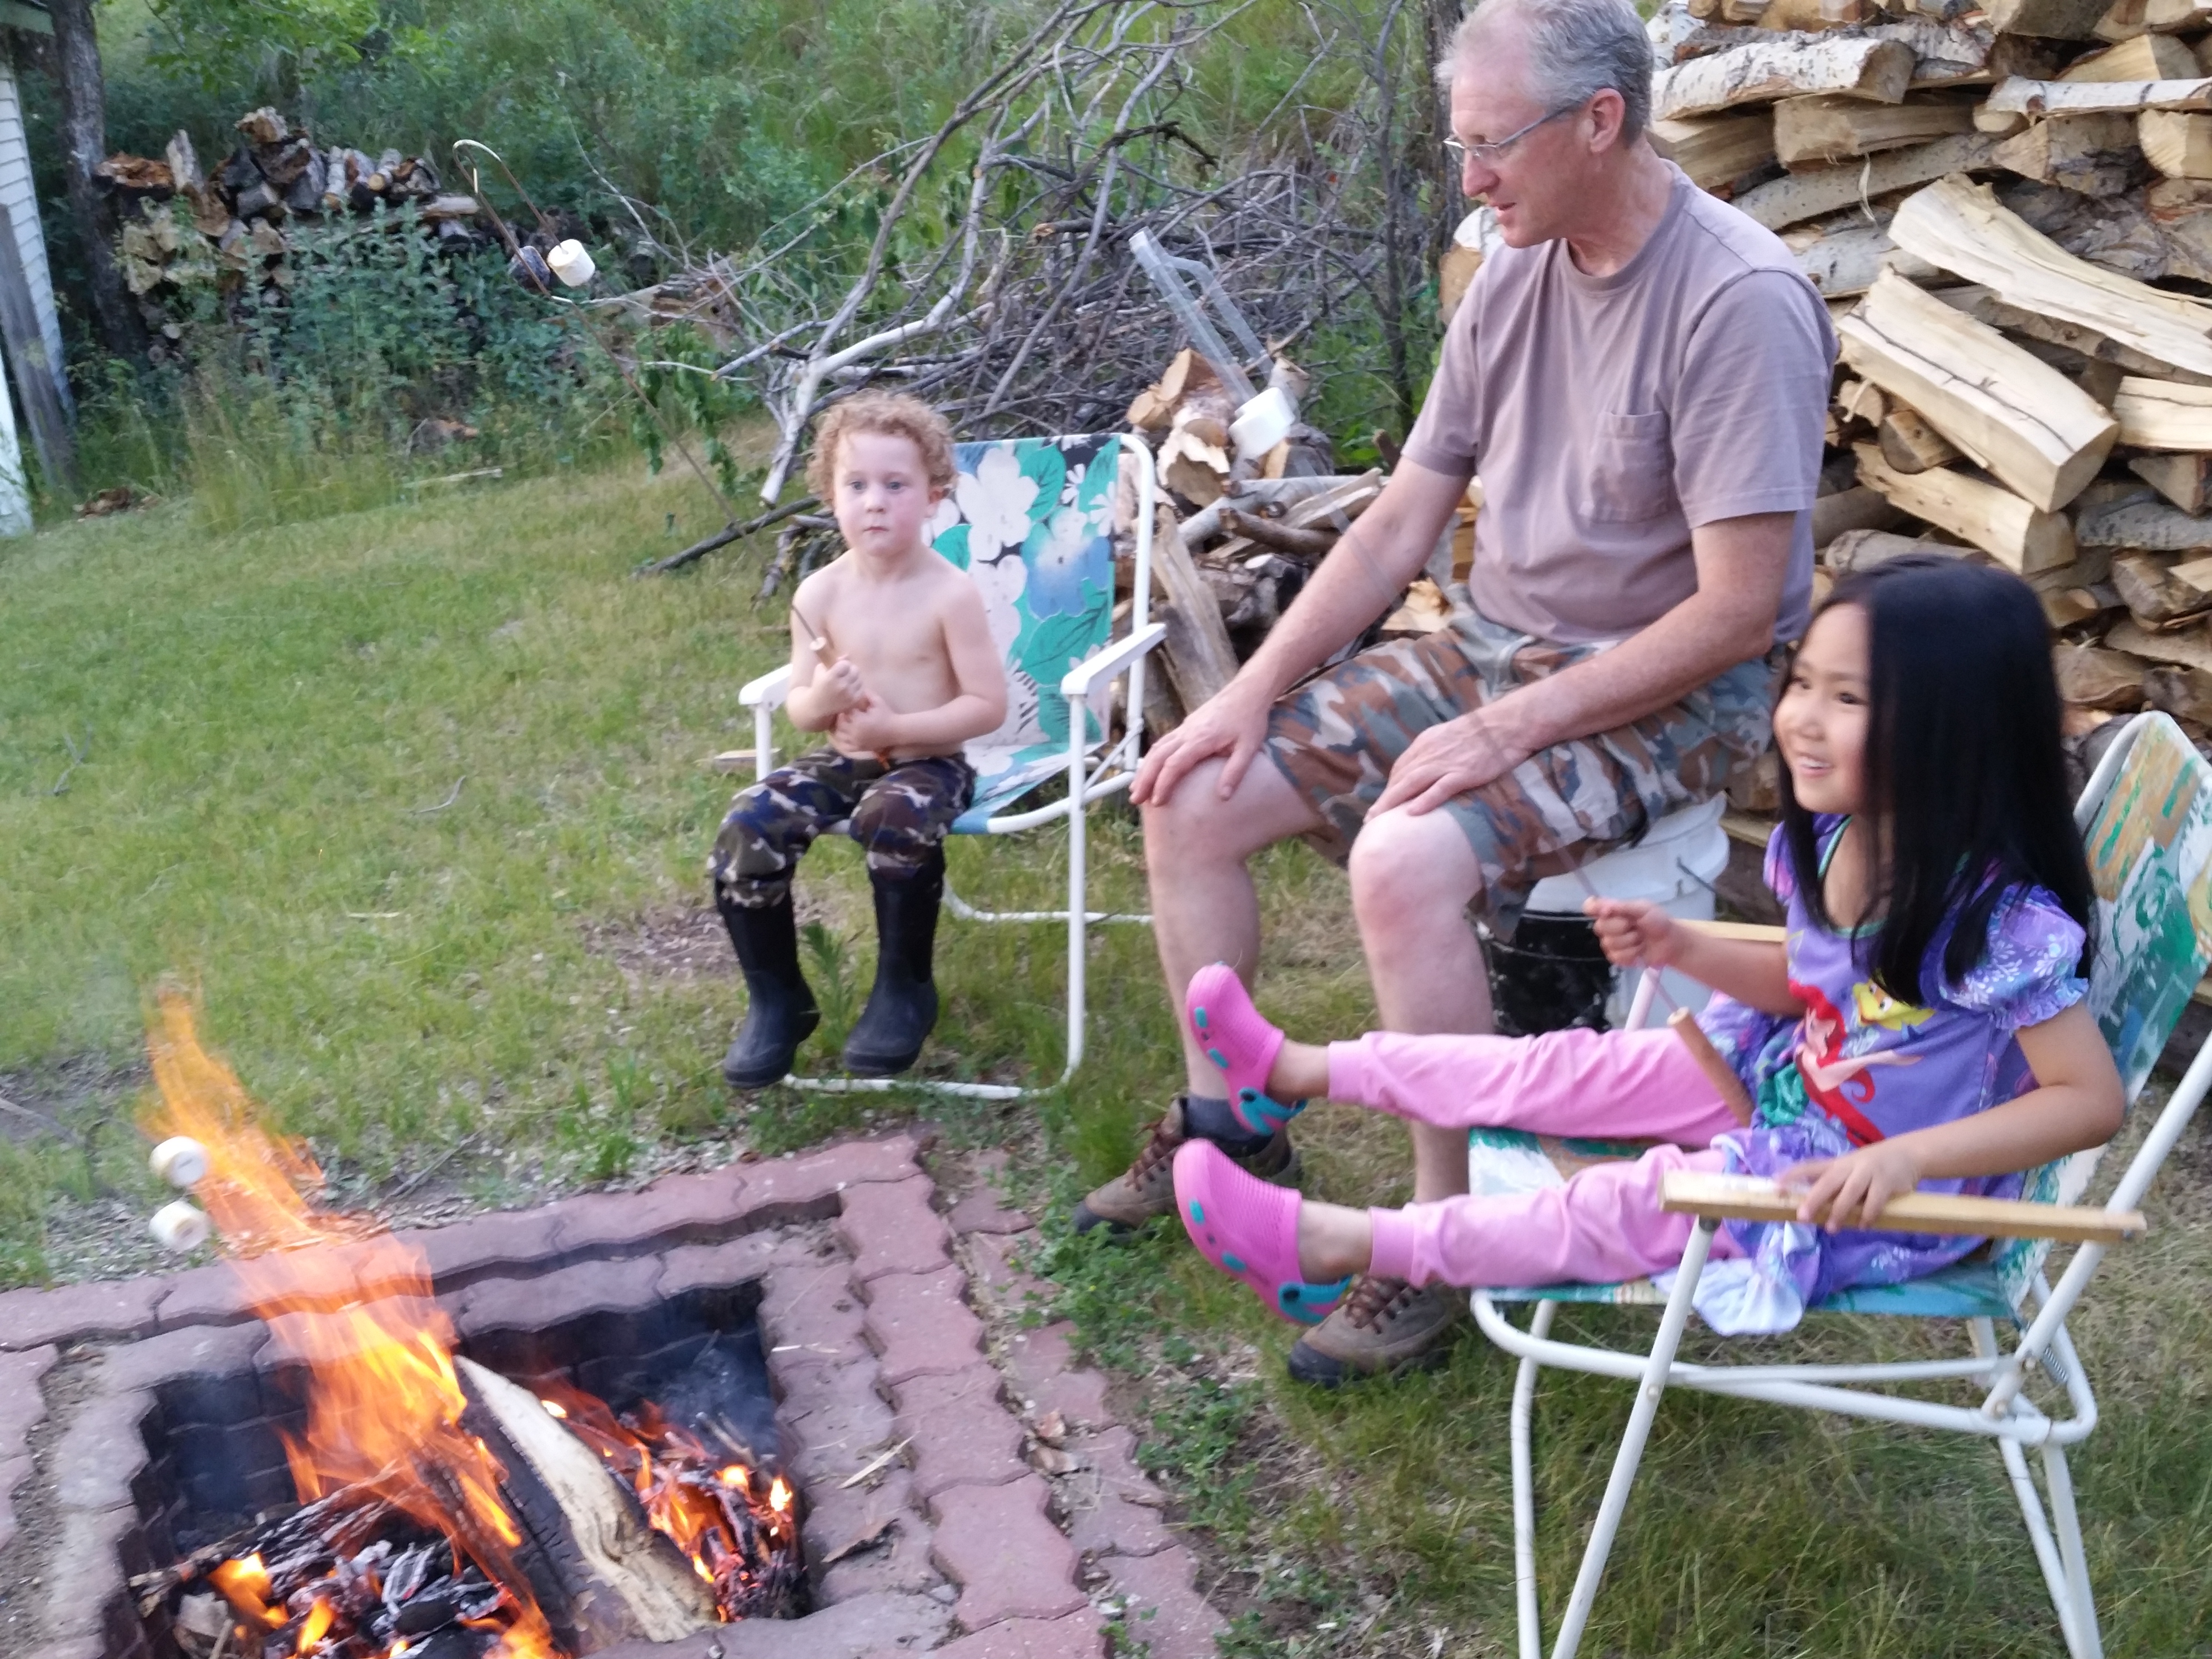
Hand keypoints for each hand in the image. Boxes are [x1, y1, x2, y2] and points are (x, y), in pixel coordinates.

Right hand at [812, 656, 865, 714]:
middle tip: (844, 673)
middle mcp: (842, 686)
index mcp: (831, 677)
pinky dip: (857, 686)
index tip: (838, 667)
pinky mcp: (854, 701)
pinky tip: (850, 687)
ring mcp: (849, 694)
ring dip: (854, 677)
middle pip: (855, 670)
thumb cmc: (818, 685)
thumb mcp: (821, 670)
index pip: (846, 664)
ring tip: (846, 681)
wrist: (818, 705)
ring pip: (859, 678)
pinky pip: (862, 688)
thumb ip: (834, 661)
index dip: (843, 664)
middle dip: (850, 669)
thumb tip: (847, 655)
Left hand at [834, 696, 901, 752]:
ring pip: (840, 736)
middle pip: (840, 725)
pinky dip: (842, 741)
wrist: (896, 731)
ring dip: (839, 729)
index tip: (848, 707)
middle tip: (845, 715)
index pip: (844, 713)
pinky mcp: (859, 748)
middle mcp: (855, 732)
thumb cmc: (887, 715)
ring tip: (844, 724)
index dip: (845, 709)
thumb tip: (858, 688)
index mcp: (859, 720)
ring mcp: (856, 742)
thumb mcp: (878, 701)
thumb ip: (867, 694)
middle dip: (841, 719)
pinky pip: (845, 746)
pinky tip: (845, 736)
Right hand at [1131, 677, 1274, 807]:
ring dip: (1145, 768)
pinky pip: (1163, 742)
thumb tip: (1223, 797)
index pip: (1174, 764)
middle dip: (1145, 778)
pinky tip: (1150, 767)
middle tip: (1136, 799)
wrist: (1247, 692)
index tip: (1157, 801)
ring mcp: (1185, 727)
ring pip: (1157, 748)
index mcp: (1201, 739)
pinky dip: (1153, 757)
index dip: (1163, 784)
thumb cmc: (1249, 719)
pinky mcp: (1186, 726)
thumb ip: (1235, 772)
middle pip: (1157, 756)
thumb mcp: (1249, 748)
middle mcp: (1187, 732)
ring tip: (1137, 787)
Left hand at [1372, 709, 1530, 814]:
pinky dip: (1425, 800)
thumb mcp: (1449, 736)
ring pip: (1412, 783)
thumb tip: (1424, 768)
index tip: (1382, 803)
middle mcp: (1430, 752)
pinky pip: (1440, 788)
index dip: (1390, 787)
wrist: (1506, 724)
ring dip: (1393, 802)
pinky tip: (1412, 813)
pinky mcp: (1463, 773)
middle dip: (1384, 799)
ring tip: (1380, 819)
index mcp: (1426, 743)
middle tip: (1370, 818)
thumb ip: (1435, 751)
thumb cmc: (1482, 732)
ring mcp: (1446, 763)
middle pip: (1401, 778)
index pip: (1401, 768)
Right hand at [1586, 897, 1683, 970]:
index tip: (1608, 912)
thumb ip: (1621, 906)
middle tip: (1637, 927)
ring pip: (1609, 944)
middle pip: (1599, 927)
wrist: (1671, 942)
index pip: (1590, 906)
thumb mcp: (1643, 908)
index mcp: (1612, 910)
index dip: (1594, 909)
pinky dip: (1632, 954)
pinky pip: (1616, 957)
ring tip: (1641, 940)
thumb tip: (1599, 907)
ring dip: (1630, 942)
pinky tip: (1640, 951)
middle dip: (1622, 928)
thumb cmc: (1658, 921)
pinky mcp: (1618, 958)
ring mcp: (1611, 943)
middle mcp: (1608, 926)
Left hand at [1778, 1141, 1924, 1231]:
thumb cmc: (1870, 1167)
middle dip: (1814, 1199)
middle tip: (1802, 1216)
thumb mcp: (1849, 1169)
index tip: (1775, 1187)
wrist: (1907, 1154)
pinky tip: (1862, 1226)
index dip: (1792, 1176)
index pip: (1809, 1167)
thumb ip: (1833, 1184)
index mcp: (1836, 1164)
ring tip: (1831, 1228)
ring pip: (1850, 1192)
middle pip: (1828, 1181)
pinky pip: (1875, 1201)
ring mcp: (1868, 1172)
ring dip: (1840, 1211)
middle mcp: (1849, 1166)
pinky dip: (1867, 1215)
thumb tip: (1808, 1204)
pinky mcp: (1887, 1182)